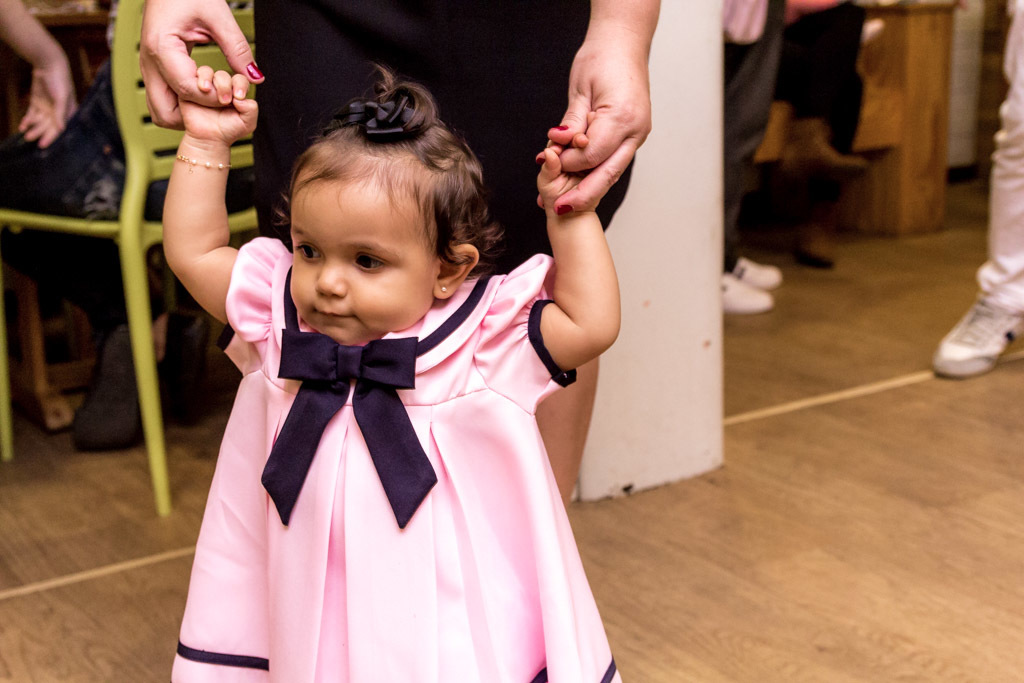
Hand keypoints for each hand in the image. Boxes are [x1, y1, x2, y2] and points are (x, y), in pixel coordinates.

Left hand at [19, 59, 75, 147]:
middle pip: (48, 126)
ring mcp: (47, 108)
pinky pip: (32, 115)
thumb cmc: (60, 81)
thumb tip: (61, 129)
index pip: (59, 128)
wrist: (48, 64)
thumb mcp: (61, 98)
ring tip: (25, 135)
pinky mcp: (37, 103)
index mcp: (68, 113)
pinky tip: (22, 127)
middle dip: (40, 133)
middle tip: (30, 139)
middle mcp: (58, 113)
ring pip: (39, 122)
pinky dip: (27, 121)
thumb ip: (60, 114)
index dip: (52, 137)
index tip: (43, 145)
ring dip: (33, 128)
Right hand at [140, 0, 262, 128]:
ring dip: (185, 115)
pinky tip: (202, 94)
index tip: (232, 95)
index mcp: (161, 48)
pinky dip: (181, 105)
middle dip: (193, 119)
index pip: (187, 90)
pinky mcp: (154, 68)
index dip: (213, 98)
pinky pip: (163, 98)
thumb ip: (237, 49)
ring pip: (160, 110)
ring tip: (211, 102)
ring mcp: (148, 67)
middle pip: (165, 113)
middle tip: (218, 107)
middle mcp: (149, 62)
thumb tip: (255, 77)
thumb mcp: (218, 16)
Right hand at [179, 68, 257, 144]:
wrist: (208, 140)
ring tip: (209, 92)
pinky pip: (192, 76)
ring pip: (207, 72)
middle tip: (224, 101)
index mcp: (235, 91)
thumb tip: (240, 98)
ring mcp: (205, 87)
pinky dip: (198, 80)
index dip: (240, 84)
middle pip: (224, 74)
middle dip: (225, 85)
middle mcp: (220, 86)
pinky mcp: (190, 88)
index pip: (240, 79)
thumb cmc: (228, 131)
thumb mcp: (248, 123)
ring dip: (210, 80)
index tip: (239, 97)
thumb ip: (251, 109)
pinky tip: (202, 89)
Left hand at [545, 34, 651, 214]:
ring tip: (564, 202)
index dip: (567, 162)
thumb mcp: (580, 90)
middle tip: (559, 209)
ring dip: (588, 187)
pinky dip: (594, 171)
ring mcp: (638, 134)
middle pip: (607, 173)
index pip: (590, 155)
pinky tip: (577, 182)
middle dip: (582, 194)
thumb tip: (558, 147)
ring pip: (611, 171)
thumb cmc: (602, 58)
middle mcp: (636, 130)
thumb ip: (572, 123)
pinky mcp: (634, 134)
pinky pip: (613, 159)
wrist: (624, 42)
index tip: (548, 162)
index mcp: (623, 117)